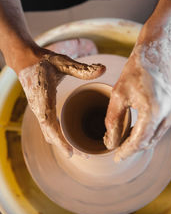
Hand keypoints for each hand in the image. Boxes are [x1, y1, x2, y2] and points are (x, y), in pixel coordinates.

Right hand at [19, 40, 104, 156]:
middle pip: (49, 134)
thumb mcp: (63, 62)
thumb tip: (103, 69)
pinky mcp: (39, 107)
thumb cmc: (43, 61)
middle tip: (84, 154)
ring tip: (78, 150)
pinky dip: (57, 134)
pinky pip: (47, 126)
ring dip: (61, 142)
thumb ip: (82, 68)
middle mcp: (39, 107)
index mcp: (44, 98)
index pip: (49, 124)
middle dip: (65, 146)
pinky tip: (67, 136)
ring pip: (47, 132)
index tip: (70, 152)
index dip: (59, 139)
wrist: (25, 59)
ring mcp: (37, 109)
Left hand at [104, 41, 170, 161]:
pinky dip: (150, 130)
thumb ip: (113, 121)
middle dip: (133, 147)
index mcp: (154, 110)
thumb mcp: (118, 94)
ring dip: (142, 139)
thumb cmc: (136, 70)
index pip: (139, 141)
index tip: (116, 156)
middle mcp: (170, 113)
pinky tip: (139, 127)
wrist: (157, 52)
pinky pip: (163, 125)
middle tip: (118, 147)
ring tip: (126, 138)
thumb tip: (110, 142)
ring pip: (157, 135)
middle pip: (150, 141)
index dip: (127, 151)